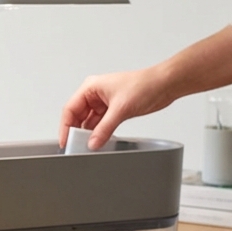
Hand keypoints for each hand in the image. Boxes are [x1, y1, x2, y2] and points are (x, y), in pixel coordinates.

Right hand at [58, 67, 174, 149]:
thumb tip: (92, 143)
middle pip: (78, 116)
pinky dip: (100, 132)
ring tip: (90, 144)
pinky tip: (101, 140)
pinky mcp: (114, 109)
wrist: (166, 85)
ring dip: (90, 133)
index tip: (65, 141)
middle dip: (77, 131)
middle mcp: (95, 94)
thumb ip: (104, 129)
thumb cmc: (145, 85)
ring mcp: (104, 102)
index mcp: (91, 87)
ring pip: (90, 121)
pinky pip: (101, 123)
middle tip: (78, 146)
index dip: (65, 127)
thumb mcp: (121, 109)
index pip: (70, 109)